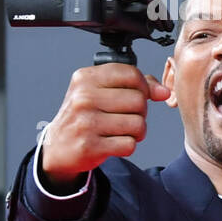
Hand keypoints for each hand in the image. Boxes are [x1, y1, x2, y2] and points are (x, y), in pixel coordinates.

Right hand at [40, 64, 170, 189]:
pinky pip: (129, 144)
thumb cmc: (85, 116)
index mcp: (86, 78)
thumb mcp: (102, 92)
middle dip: (140, 112)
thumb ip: (135, 85)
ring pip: (138, 124)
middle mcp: (83, 97)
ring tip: (120, 131)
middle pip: (139, 100)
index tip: (137, 95)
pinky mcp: (89, 145)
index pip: (132, 74)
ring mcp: (85, 122)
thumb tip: (164, 91)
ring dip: (136, 131)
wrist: (58, 146)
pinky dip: (127, 146)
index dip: (144, 87)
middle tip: (125, 117)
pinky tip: (113, 143)